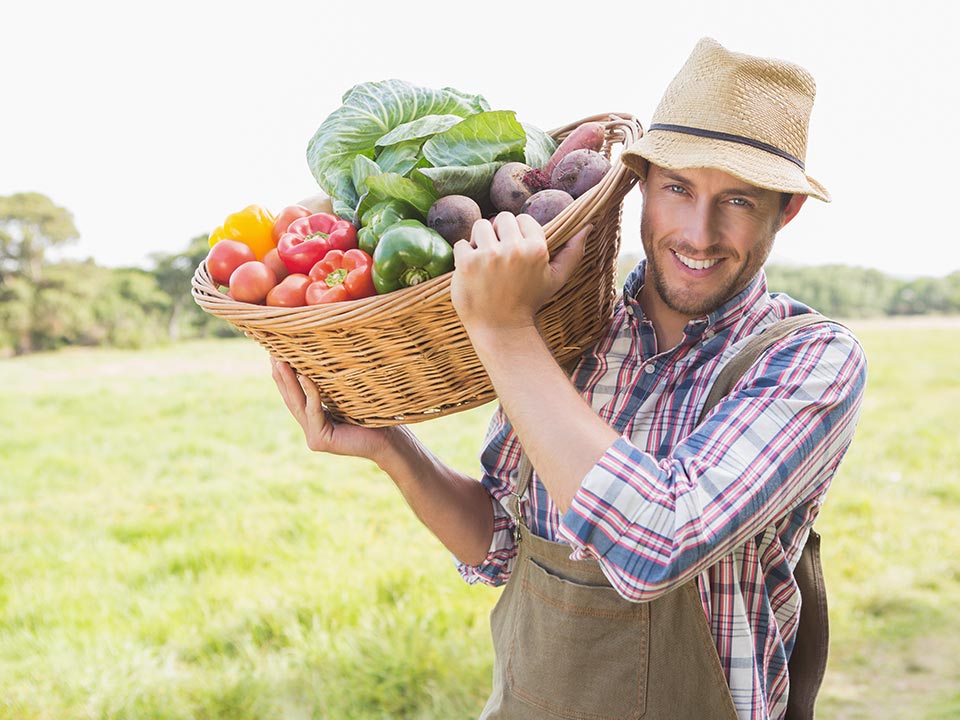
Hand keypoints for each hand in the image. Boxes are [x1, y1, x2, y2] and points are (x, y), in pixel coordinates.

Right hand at [270, 357, 389, 459]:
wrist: (388, 439)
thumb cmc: (372, 417)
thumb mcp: (346, 399)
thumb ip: (330, 390)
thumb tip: (320, 361)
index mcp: (315, 420)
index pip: (295, 396)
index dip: (283, 377)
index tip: (275, 355)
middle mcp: (311, 429)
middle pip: (291, 399)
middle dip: (280, 376)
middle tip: (272, 354)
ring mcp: (313, 437)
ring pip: (298, 404)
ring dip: (288, 380)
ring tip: (280, 361)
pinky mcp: (320, 440)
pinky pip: (313, 411)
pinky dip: (310, 392)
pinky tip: (304, 376)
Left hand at [451, 212, 589, 334]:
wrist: (501, 328)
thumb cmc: (529, 302)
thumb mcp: (556, 279)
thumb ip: (573, 252)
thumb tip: (587, 226)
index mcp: (536, 249)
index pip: (522, 219)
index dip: (517, 233)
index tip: (515, 250)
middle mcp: (513, 249)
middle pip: (501, 218)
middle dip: (498, 233)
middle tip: (498, 255)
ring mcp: (489, 255)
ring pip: (480, 226)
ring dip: (480, 240)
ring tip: (485, 260)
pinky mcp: (467, 263)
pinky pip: (461, 243)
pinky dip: (463, 255)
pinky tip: (472, 271)